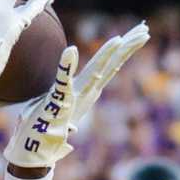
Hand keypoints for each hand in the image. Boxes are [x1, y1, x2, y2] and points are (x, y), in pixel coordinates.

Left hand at [4, 23, 149, 172]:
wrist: (35, 149)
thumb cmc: (44, 131)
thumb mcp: (57, 113)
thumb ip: (65, 119)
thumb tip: (73, 129)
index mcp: (86, 91)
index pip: (107, 66)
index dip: (121, 51)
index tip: (135, 36)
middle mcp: (86, 92)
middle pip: (111, 64)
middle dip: (127, 47)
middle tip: (144, 30)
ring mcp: (76, 97)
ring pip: (98, 70)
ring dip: (112, 53)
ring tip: (127, 37)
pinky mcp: (59, 101)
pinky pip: (62, 81)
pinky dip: (66, 66)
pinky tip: (71, 50)